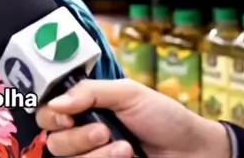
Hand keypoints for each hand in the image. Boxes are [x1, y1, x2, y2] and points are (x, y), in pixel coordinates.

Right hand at [36, 79, 231, 157]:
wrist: (194, 150)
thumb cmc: (165, 117)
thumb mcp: (128, 93)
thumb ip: (90, 92)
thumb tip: (55, 103)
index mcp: (85, 109)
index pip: (48, 114)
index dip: (50, 116)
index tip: (65, 117)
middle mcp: (84, 135)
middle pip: (54, 142)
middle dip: (78, 137)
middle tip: (104, 131)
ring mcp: (94, 156)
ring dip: (97, 154)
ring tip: (126, 148)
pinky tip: (127, 157)